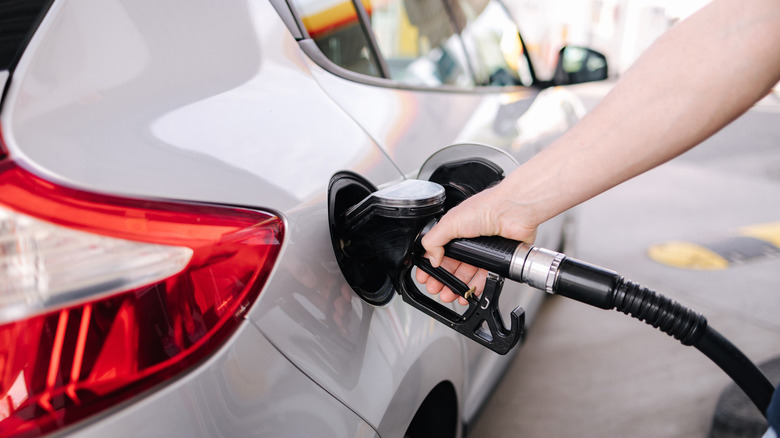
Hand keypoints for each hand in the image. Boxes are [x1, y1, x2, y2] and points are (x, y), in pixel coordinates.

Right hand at [415, 181, 540, 304]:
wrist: (512, 211)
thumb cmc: (486, 207)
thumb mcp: (450, 222)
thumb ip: (434, 240)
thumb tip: (430, 259)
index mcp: (454, 230)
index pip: (438, 251)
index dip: (431, 265)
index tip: (425, 276)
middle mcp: (467, 240)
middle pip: (451, 265)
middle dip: (442, 279)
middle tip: (436, 289)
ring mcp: (482, 250)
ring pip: (466, 274)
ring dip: (457, 286)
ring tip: (450, 295)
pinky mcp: (496, 259)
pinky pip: (484, 277)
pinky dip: (476, 287)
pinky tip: (469, 293)